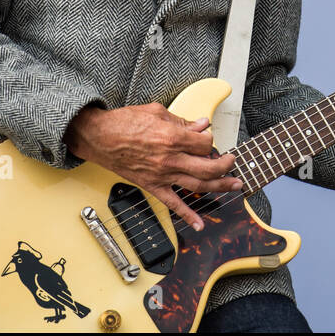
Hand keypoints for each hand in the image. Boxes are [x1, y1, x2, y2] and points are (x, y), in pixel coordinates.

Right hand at [63, 102, 241, 230]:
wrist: (99, 137)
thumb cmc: (124, 122)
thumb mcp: (156, 112)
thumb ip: (182, 121)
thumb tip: (201, 124)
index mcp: (172, 138)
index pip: (204, 143)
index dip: (209, 139)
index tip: (206, 136)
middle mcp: (170, 159)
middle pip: (209, 167)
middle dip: (225, 165)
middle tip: (232, 161)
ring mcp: (162, 175)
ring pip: (198, 186)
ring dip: (220, 187)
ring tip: (235, 186)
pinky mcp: (152, 186)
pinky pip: (173, 203)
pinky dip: (188, 215)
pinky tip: (200, 224)